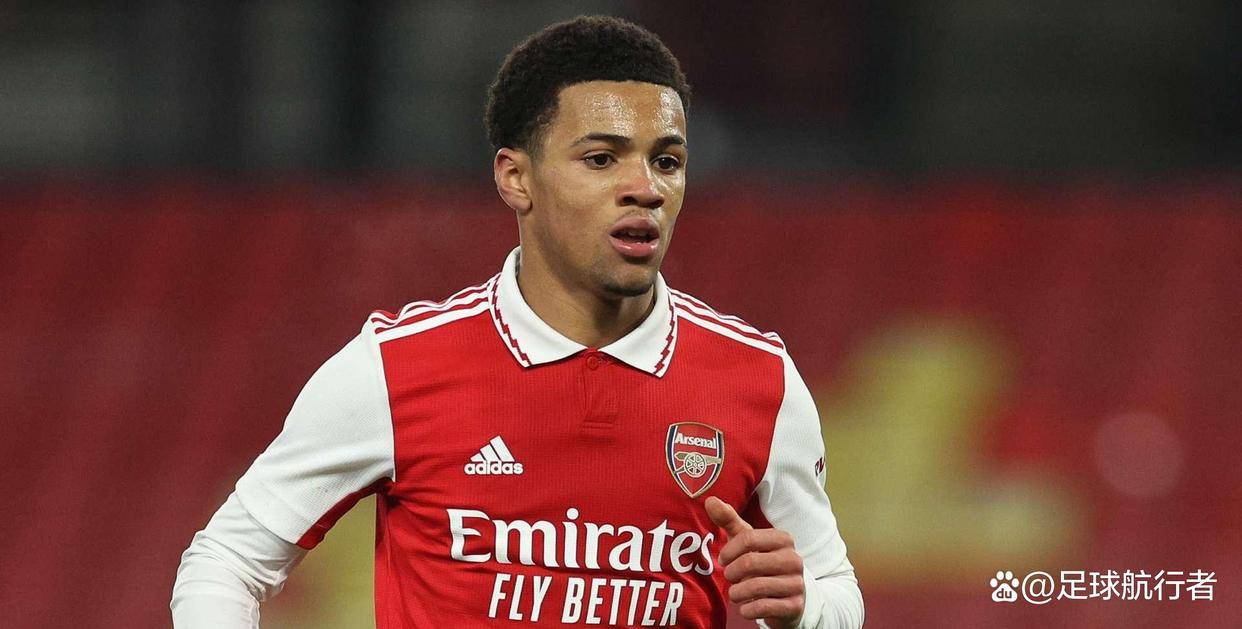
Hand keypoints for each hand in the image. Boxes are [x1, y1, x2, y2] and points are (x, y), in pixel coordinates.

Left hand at [705, 496, 804, 627]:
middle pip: (749, 563)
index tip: (723, 560)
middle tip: (729, 577)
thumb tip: (710, 500)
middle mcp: (794, 559)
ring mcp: (797, 583)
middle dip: (732, 573)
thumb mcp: (747, 541)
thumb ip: (729, 520)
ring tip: (735, 593)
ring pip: (755, 587)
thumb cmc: (763, 563)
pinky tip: (746, 607)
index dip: (729, 552)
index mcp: (783, 539)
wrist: (788, 596)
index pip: (748, 539)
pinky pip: (763, 607)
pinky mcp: (795, 606)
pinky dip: (747, 609)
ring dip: (737, 593)